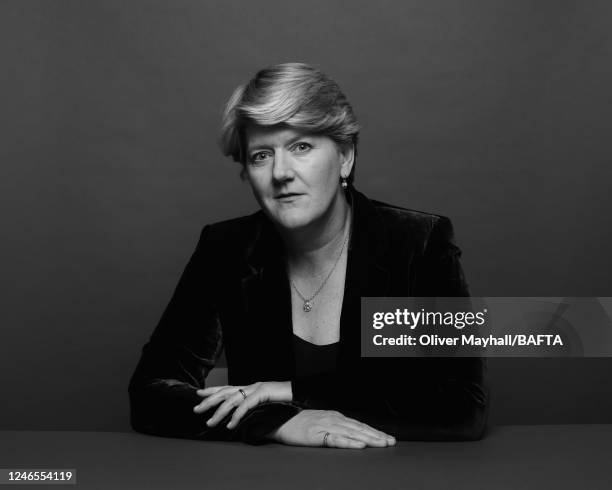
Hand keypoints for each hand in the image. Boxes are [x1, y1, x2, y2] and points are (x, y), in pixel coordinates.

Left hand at [193, 381, 291, 428]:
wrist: (299, 392)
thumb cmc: (283, 399)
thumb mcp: (264, 405)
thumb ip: (252, 409)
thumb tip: (241, 421)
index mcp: (249, 388)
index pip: (227, 388)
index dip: (212, 390)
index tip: (198, 394)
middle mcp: (250, 386)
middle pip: (225, 392)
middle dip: (209, 401)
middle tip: (196, 409)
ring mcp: (256, 388)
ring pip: (232, 399)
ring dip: (220, 412)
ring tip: (210, 423)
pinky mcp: (262, 393)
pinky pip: (246, 405)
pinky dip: (237, 415)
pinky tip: (231, 425)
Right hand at [268, 409, 395, 448]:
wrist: (279, 419)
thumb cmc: (299, 423)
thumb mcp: (320, 422)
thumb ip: (334, 427)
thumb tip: (350, 434)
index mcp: (335, 416)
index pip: (359, 425)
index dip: (374, 431)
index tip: (387, 437)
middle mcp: (334, 419)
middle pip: (360, 428)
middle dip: (377, 435)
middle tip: (391, 442)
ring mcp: (326, 426)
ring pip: (353, 433)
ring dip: (369, 439)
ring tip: (382, 444)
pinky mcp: (317, 435)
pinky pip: (336, 439)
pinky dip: (350, 442)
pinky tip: (359, 445)